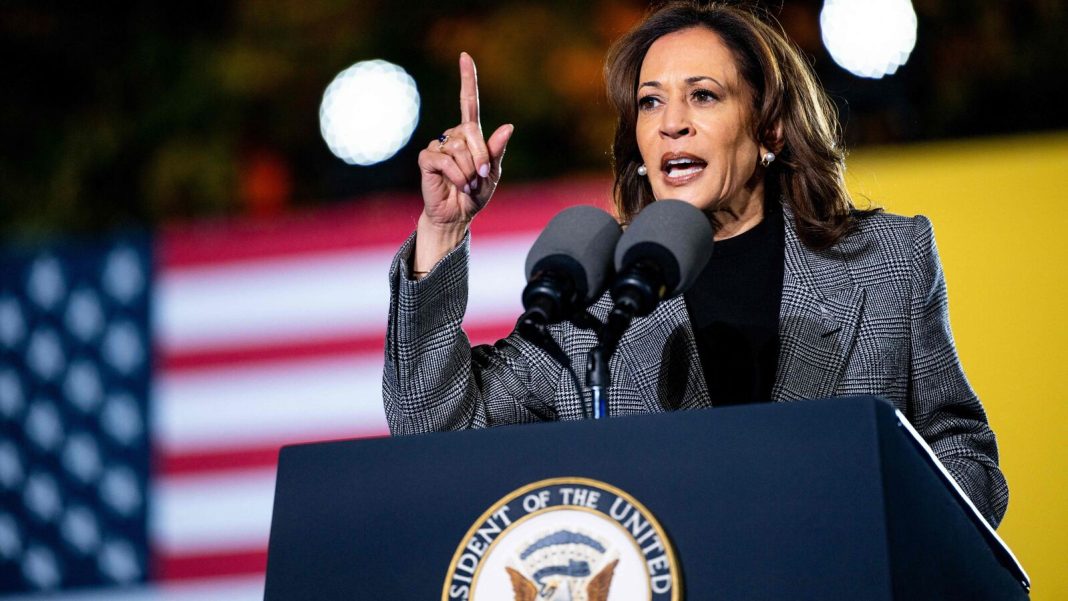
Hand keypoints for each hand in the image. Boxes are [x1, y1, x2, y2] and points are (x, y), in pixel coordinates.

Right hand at [414, 53, 513, 271]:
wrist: (457, 215)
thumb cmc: (476, 194)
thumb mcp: (493, 174)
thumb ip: (497, 151)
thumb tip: (508, 127)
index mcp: (470, 135)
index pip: (468, 102)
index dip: (467, 79)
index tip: (465, 56)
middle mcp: (452, 136)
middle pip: (470, 131)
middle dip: (481, 157)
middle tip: (482, 178)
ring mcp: (438, 146)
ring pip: (459, 150)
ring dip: (469, 172)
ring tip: (467, 185)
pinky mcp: (426, 159)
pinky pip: (445, 161)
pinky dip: (457, 176)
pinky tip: (456, 185)